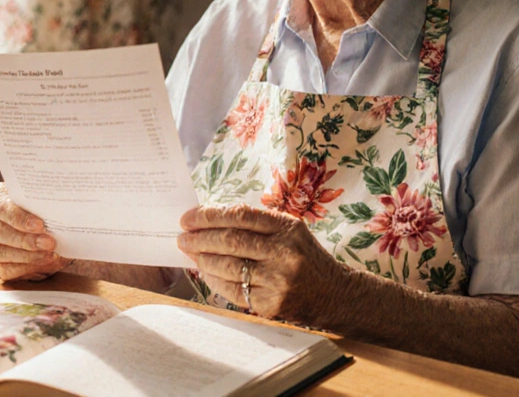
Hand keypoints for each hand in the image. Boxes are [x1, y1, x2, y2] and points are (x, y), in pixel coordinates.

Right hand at [0, 183, 70, 280]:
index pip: (1, 207)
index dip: (19, 218)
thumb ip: (44, 204)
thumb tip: (61, 211)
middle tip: (49, 243)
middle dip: (24, 240)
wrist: (38, 226)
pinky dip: (25, 268)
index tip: (40, 225)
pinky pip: (4, 269)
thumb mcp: (40, 202)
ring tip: (50, 255)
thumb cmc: (39, 210)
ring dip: (27, 256)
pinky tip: (42, 263)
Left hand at [177, 204, 344, 321]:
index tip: (189, 218)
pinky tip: (205, 273)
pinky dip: (213, 280)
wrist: (336, 295)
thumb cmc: (306, 258)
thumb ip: (257, 225)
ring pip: (228, 266)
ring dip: (202, 259)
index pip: (240, 215)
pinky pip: (233, 290)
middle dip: (200, 237)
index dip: (209, 215)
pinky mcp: (272, 304)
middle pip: (230, 240)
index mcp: (287, 227)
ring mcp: (278, 279)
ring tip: (190, 253)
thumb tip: (210, 223)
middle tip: (182, 237)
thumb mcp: (290, 231)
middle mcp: (284, 251)